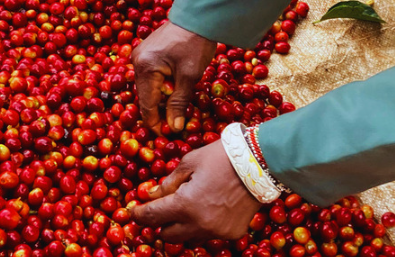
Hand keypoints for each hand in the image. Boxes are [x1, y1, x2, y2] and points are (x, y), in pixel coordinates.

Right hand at [132, 21, 216, 131]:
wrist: (199, 17)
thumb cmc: (196, 44)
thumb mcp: (190, 76)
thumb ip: (179, 102)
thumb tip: (174, 128)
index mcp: (145, 67)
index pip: (146, 104)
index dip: (155, 122)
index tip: (165, 137)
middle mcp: (137, 61)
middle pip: (145, 96)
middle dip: (157, 112)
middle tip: (172, 127)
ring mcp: (140, 55)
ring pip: (148, 87)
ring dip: (160, 99)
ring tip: (174, 113)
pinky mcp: (147, 52)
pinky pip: (151, 76)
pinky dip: (160, 86)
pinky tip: (172, 94)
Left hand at [132, 141, 261, 241]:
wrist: (261, 161)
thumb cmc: (222, 156)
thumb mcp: (190, 162)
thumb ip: (169, 182)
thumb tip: (152, 194)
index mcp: (185, 204)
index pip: (153, 217)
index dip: (139, 215)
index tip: (133, 212)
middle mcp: (199, 224)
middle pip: (168, 235)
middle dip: (162, 223)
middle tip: (163, 209)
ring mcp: (217, 232)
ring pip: (189, 238)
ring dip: (183, 226)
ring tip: (189, 208)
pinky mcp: (232, 233)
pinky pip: (210, 234)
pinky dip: (205, 225)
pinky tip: (211, 208)